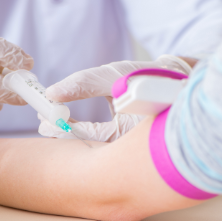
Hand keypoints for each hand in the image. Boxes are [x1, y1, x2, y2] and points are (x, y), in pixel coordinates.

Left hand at [38, 55, 191, 141]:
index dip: (63, 129)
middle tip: (44, 122)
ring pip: (91, 140)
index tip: (44, 120)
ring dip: (71, 129)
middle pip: (87, 144)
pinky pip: (99, 133)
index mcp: (128, 134)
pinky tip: (70, 117)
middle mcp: (127, 142)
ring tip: (52, 118)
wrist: (177, 80)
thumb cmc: (150, 76)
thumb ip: (84, 84)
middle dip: (64, 133)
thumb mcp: (115, 76)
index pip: (87, 136)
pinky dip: (82, 126)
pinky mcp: (124, 132)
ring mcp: (125, 139)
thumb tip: (53, 93)